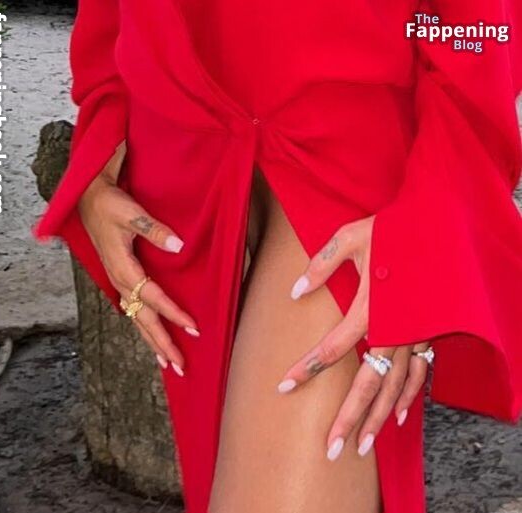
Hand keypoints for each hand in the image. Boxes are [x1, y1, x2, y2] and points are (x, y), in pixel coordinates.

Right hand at [78, 140, 199, 376]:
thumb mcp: (131, 214)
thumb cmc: (110, 205)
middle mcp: (121, 281)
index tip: (193, 328)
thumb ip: (154, 230)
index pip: (154, 298)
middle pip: (144, 320)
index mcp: (124, 269)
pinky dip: (145, 328)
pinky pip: (134, 310)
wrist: (89, 199)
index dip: (173, 313)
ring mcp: (119, 282)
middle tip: (180, 366)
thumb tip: (178, 245)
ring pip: (138, 319)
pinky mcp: (121, 279)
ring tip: (168, 363)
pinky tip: (153, 337)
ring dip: (153, 342)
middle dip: (162, 343)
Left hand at [277, 215, 428, 458]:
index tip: (283, 386)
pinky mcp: (427, 335)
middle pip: (367, 384)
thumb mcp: (350, 238)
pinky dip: (407, 397)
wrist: (436, 224)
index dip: (305, 369)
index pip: (332, 349)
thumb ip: (321, 266)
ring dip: (377, 418)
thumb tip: (295, 293)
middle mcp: (394, 330)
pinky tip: (396, 417)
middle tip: (331, 448)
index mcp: (371, 308)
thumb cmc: (391, 230)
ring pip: (395, 388)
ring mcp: (414, 336)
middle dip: (348, 418)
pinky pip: (419, 375)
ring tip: (362, 446)